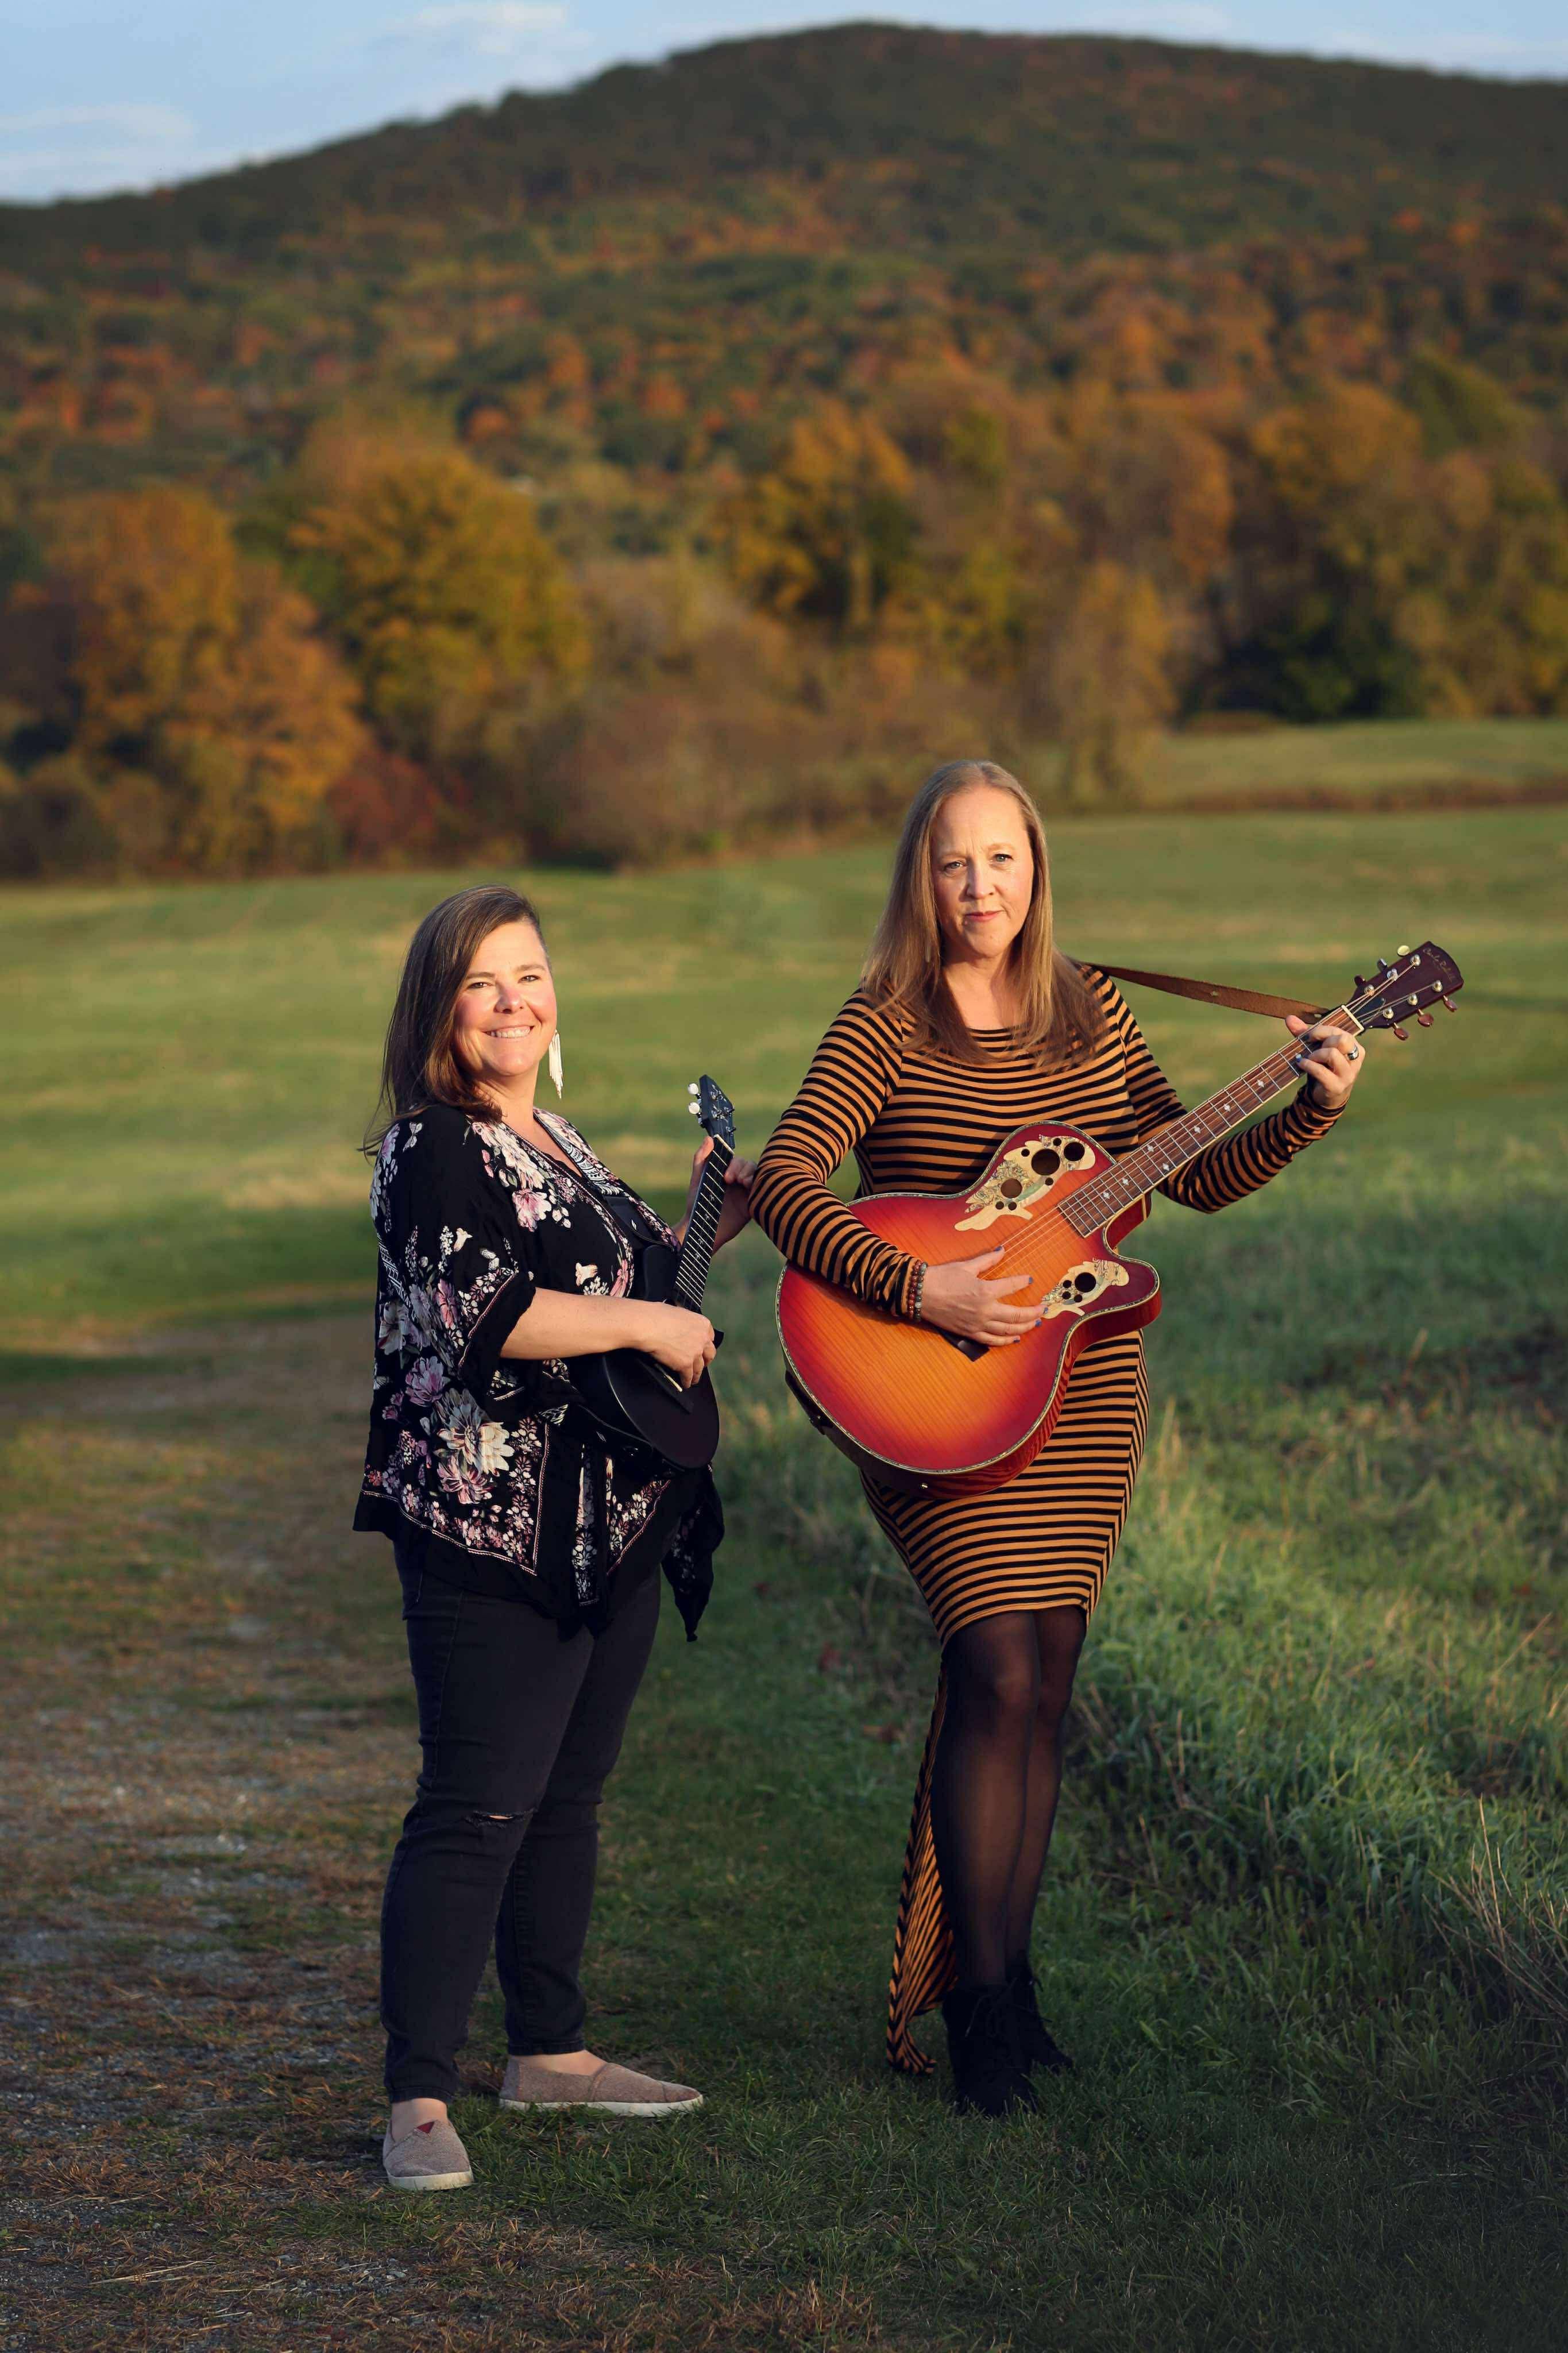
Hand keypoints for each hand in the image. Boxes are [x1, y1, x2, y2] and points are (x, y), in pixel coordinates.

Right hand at [635, 1301, 716, 1388]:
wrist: (648, 1326)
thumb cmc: (657, 1315)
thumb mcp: (678, 1312)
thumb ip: (685, 1323)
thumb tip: (680, 1327)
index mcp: (702, 1324)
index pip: (710, 1337)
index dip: (705, 1344)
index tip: (702, 1348)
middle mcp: (702, 1339)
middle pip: (709, 1354)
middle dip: (706, 1360)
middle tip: (702, 1364)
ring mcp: (695, 1353)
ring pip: (699, 1368)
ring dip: (697, 1374)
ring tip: (693, 1379)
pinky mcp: (685, 1364)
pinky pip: (688, 1376)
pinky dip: (686, 1381)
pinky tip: (684, 1383)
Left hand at [682, 1140, 756, 1253]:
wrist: (701, 1229)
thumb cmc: (696, 1205)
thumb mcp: (698, 1179)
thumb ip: (701, 1158)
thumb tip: (709, 1138)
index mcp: (727, 1174)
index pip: (739, 1161)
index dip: (736, 1165)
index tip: (726, 1176)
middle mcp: (739, 1182)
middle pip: (751, 1166)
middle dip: (744, 1170)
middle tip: (733, 1181)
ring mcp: (746, 1194)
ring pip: (759, 1177)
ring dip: (753, 1177)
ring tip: (744, 1185)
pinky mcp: (752, 1206)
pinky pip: (763, 1193)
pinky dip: (761, 1189)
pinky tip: (753, 1192)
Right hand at [918, 1247, 1039, 1346]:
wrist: (919, 1294)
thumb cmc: (942, 1277)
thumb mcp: (966, 1266)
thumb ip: (988, 1260)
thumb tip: (1002, 1250)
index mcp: (985, 1291)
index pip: (1012, 1286)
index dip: (1023, 1282)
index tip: (1030, 1279)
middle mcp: (985, 1310)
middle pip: (1016, 1315)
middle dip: (1033, 1312)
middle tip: (1043, 1309)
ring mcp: (978, 1324)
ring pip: (1007, 1330)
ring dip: (1024, 1327)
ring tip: (1035, 1324)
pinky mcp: (970, 1333)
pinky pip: (992, 1341)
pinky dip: (1005, 1341)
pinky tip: (1014, 1338)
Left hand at [1285, 1015, 1366, 1112]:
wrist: (1328, 1097)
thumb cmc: (1325, 1068)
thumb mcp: (1318, 1049)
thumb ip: (1306, 1033)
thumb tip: (1290, 1018)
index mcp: (1354, 1046)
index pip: (1339, 1031)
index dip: (1321, 1031)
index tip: (1308, 1036)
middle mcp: (1355, 1059)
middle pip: (1342, 1040)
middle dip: (1323, 1040)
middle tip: (1312, 1047)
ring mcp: (1348, 1074)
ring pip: (1332, 1054)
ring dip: (1315, 1054)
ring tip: (1308, 1058)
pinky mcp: (1337, 1086)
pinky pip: (1321, 1071)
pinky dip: (1308, 1065)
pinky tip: (1301, 1064)